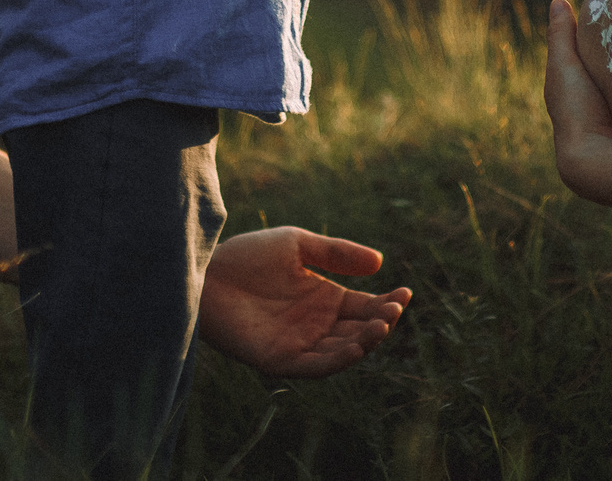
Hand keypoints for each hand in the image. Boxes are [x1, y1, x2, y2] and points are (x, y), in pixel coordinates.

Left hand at [196, 226, 412, 377]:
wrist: (205, 272)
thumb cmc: (247, 255)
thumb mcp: (297, 245)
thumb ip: (336, 253)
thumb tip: (379, 262)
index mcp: (324, 299)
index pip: (365, 307)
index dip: (387, 303)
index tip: (406, 292)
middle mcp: (316, 325)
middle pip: (358, 331)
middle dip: (380, 322)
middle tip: (393, 308)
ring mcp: (299, 344)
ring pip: (342, 351)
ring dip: (365, 342)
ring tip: (381, 324)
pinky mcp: (279, 360)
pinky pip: (314, 366)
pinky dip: (337, 360)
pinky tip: (355, 345)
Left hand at [544, 0, 611, 201]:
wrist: (594, 159)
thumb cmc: (575, 108)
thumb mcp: (565, 64)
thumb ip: (561, 35)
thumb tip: (558, 0)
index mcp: (569, 95)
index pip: (578, 62)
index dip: (590, 42)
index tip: (610, 19)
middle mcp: (587, 111)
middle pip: (600, 79)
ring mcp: (609, 126)